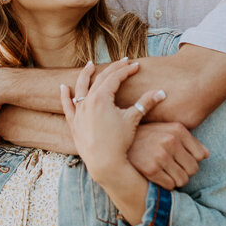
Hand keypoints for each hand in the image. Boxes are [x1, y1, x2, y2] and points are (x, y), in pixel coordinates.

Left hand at [60, 59, 165, 183]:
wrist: (105, 164)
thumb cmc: (119, 142)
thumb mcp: (133, 119)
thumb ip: (145, 103)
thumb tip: (162, 92)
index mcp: (101, 97)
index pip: (115, 78)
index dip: (126, 70)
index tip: (136, 66)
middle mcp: (87, 101)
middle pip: (100, 79)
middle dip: (113, 69)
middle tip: (123, 62)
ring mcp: (79, 112)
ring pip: (80, 88)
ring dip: (85, 75)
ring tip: (89, 65)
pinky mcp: (73, 123)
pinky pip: (67, 106)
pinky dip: (65, 96)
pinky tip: (63, 87)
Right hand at [128, 122, 209, 189]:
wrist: (118, 142)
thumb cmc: (147, 136)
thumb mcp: (168, 130)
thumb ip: (189, 141)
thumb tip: (206, 155)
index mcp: (178, 130)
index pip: (201, 155)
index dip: (192, 160)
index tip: (182, 159)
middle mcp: (170, 141)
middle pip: (193, 169)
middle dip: (185, 171)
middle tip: (172, 168)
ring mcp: (160, 155)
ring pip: (183, 180)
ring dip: (175, 180)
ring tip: (165, 172)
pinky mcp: (150, 169)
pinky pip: (170, 185)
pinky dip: (166, 184)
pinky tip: (157, 176)